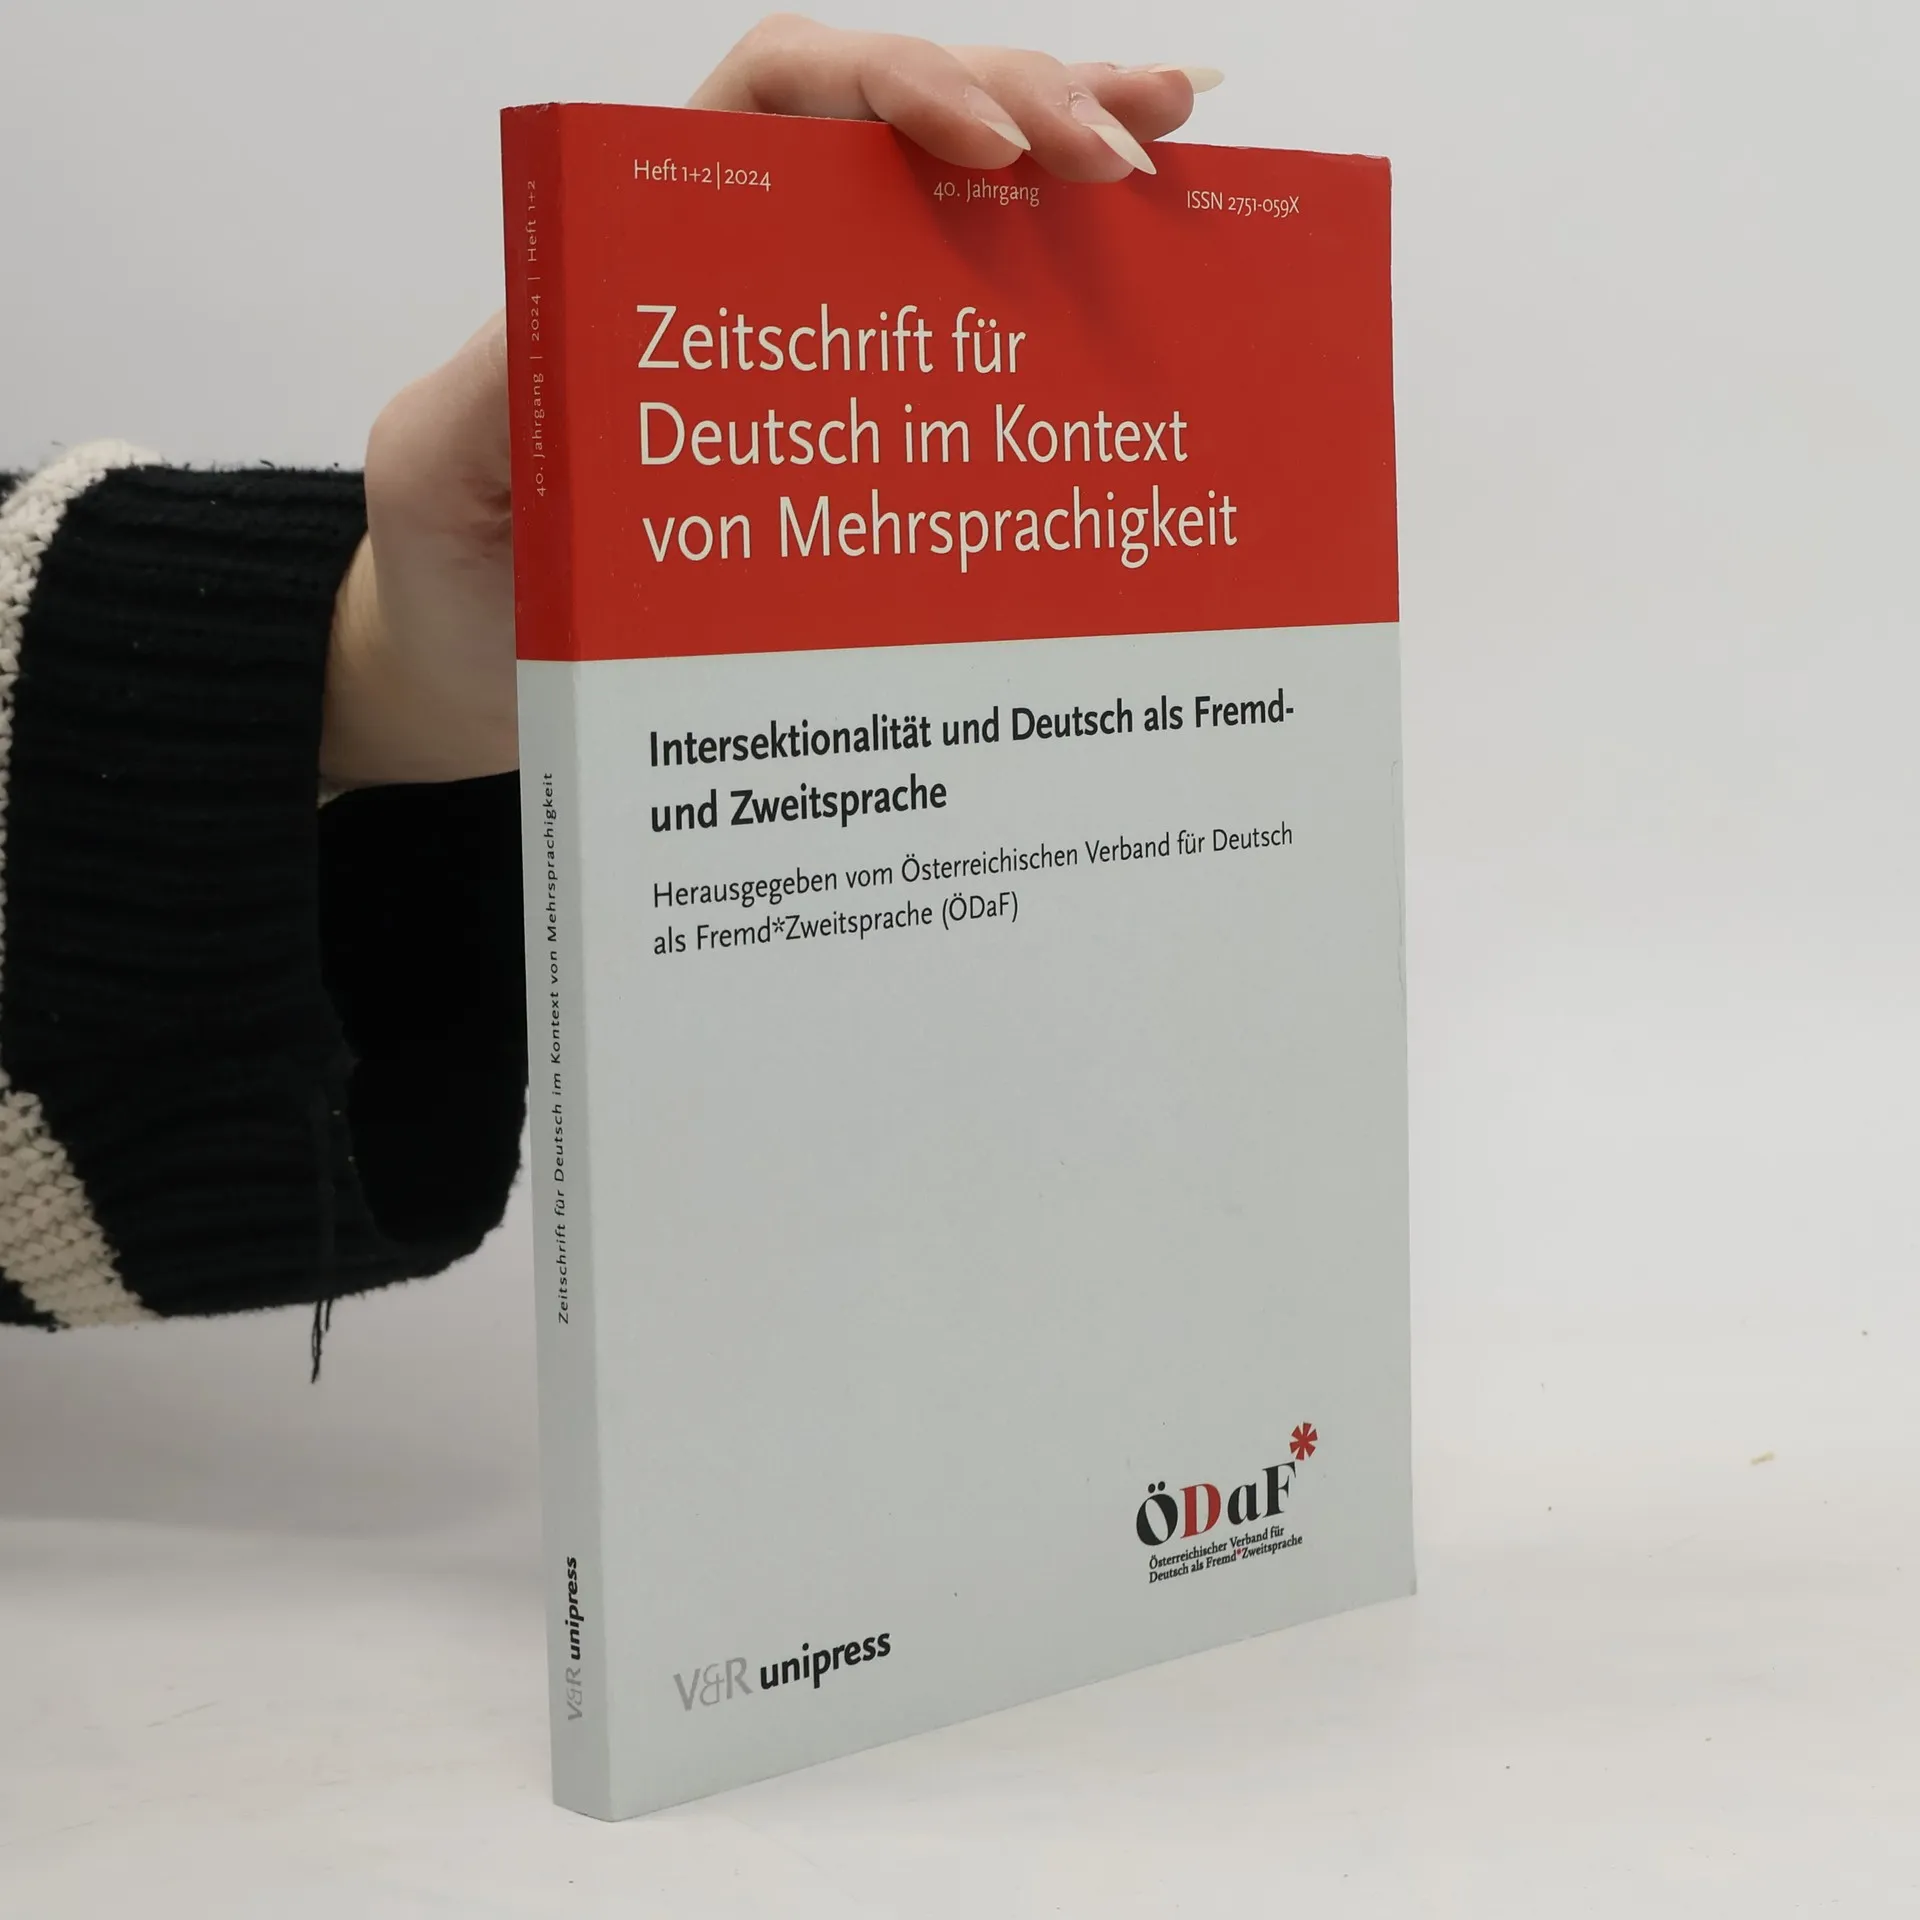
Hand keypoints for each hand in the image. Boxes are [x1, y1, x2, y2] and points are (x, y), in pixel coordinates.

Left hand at [321, 16, 1219, 786]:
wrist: (489, 692)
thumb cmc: (461, 578)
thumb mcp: (447, 474)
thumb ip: (507, 381)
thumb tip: (606, 303)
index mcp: (650, 250)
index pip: (778, 99)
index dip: (888, 83)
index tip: (983, 143)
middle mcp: (751, 278)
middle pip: (897, 130)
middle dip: (1020, 102)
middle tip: (1121, 154)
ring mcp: (819, 355)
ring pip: (955, 212)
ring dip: (1068, 151)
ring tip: (1175, 138)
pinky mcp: (863, 444)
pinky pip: (974, 345)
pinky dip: (1065, 288)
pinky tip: (1157, 250)